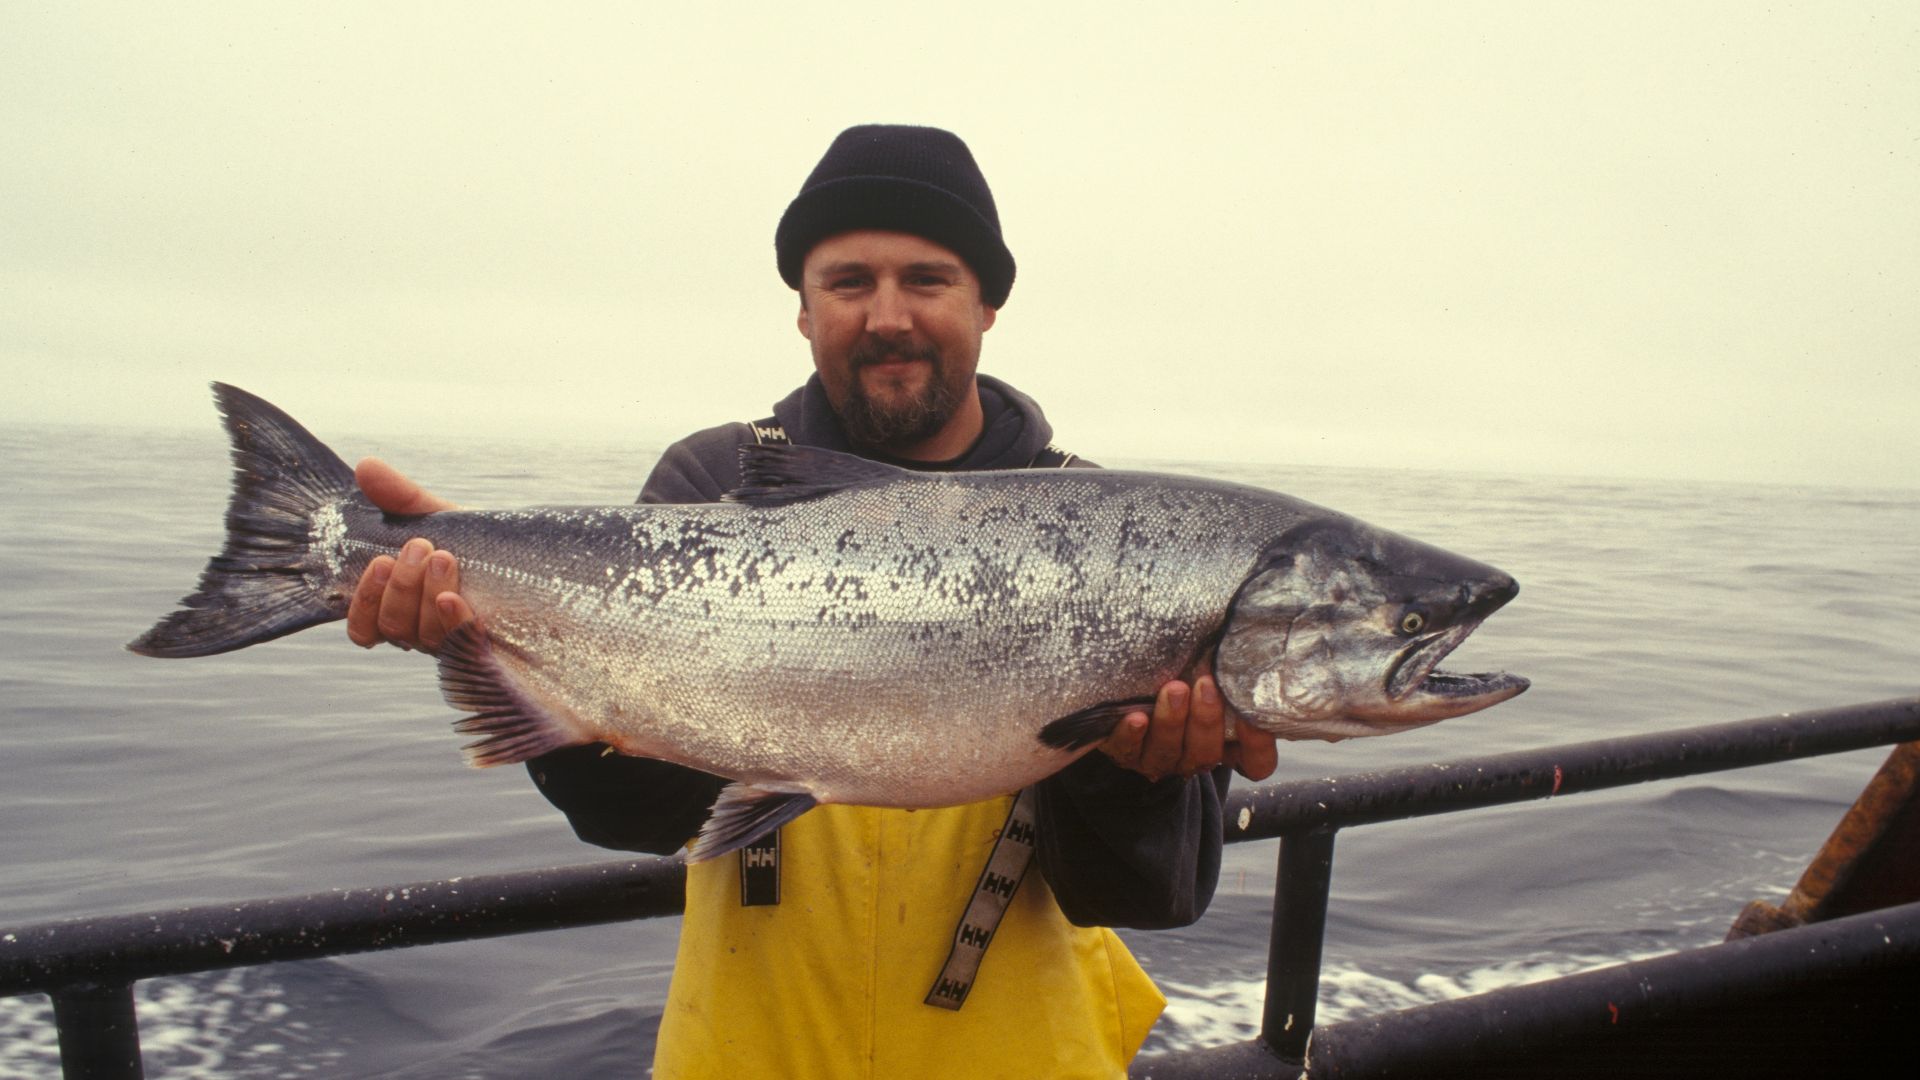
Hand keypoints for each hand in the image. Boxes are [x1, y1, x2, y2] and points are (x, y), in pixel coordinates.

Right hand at [344, 458, 474, 651]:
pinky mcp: (488, 649)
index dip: (364, 602)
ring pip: (423, 636)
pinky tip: (453, 598)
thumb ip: (402, 497)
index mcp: (403, 607)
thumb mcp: (439, 516)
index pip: (363, 628)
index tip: (380, 563)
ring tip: (443, 557)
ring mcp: (455, 643)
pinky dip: (452, 620)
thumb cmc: (478, 543)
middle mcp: (423, 632)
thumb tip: (365, 465)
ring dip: (425, 595)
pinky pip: (461, 646)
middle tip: (420, 546)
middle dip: (402, 586)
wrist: (536, 559)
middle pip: (394, 627)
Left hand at [1098, 676, 1278, 781]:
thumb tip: (1243, 642)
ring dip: (1171, 721)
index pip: (1255, 762)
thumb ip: (1227, 670)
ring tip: (1173, 689)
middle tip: (1206, 685)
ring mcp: (1159, 758)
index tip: (1252, 718)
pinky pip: (1127, 750)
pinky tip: (1136, 717)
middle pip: (1206, 754)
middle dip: (1206, 720)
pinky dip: (1132, 734)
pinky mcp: (1125, 752)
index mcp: (1225, 744)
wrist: (1128, 693)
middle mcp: (1193, 756)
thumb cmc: (1183, 676)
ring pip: (1168, 752)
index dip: (1257, 746)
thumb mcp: (1208, 675)